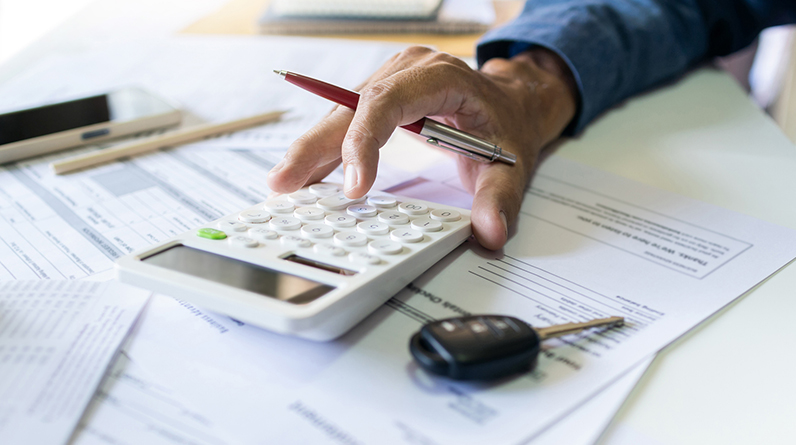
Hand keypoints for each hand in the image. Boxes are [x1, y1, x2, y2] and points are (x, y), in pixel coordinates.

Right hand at [266, 46, 576, 249]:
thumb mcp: (512, 163)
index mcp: (439, 77)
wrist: (513, 102)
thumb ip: (500, 198)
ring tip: (283, 184)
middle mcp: (407, 71)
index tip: (354, 188)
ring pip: (340, 114)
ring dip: (311, 150)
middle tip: (285, 184)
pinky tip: (303, 175)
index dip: (363, 143)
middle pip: (350, 108)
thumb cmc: (508, 124)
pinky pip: (346, 121)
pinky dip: (324, 149)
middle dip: (315, 148)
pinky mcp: (381, 96)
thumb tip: (491, 231)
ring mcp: (390, 80)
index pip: (388, 103)